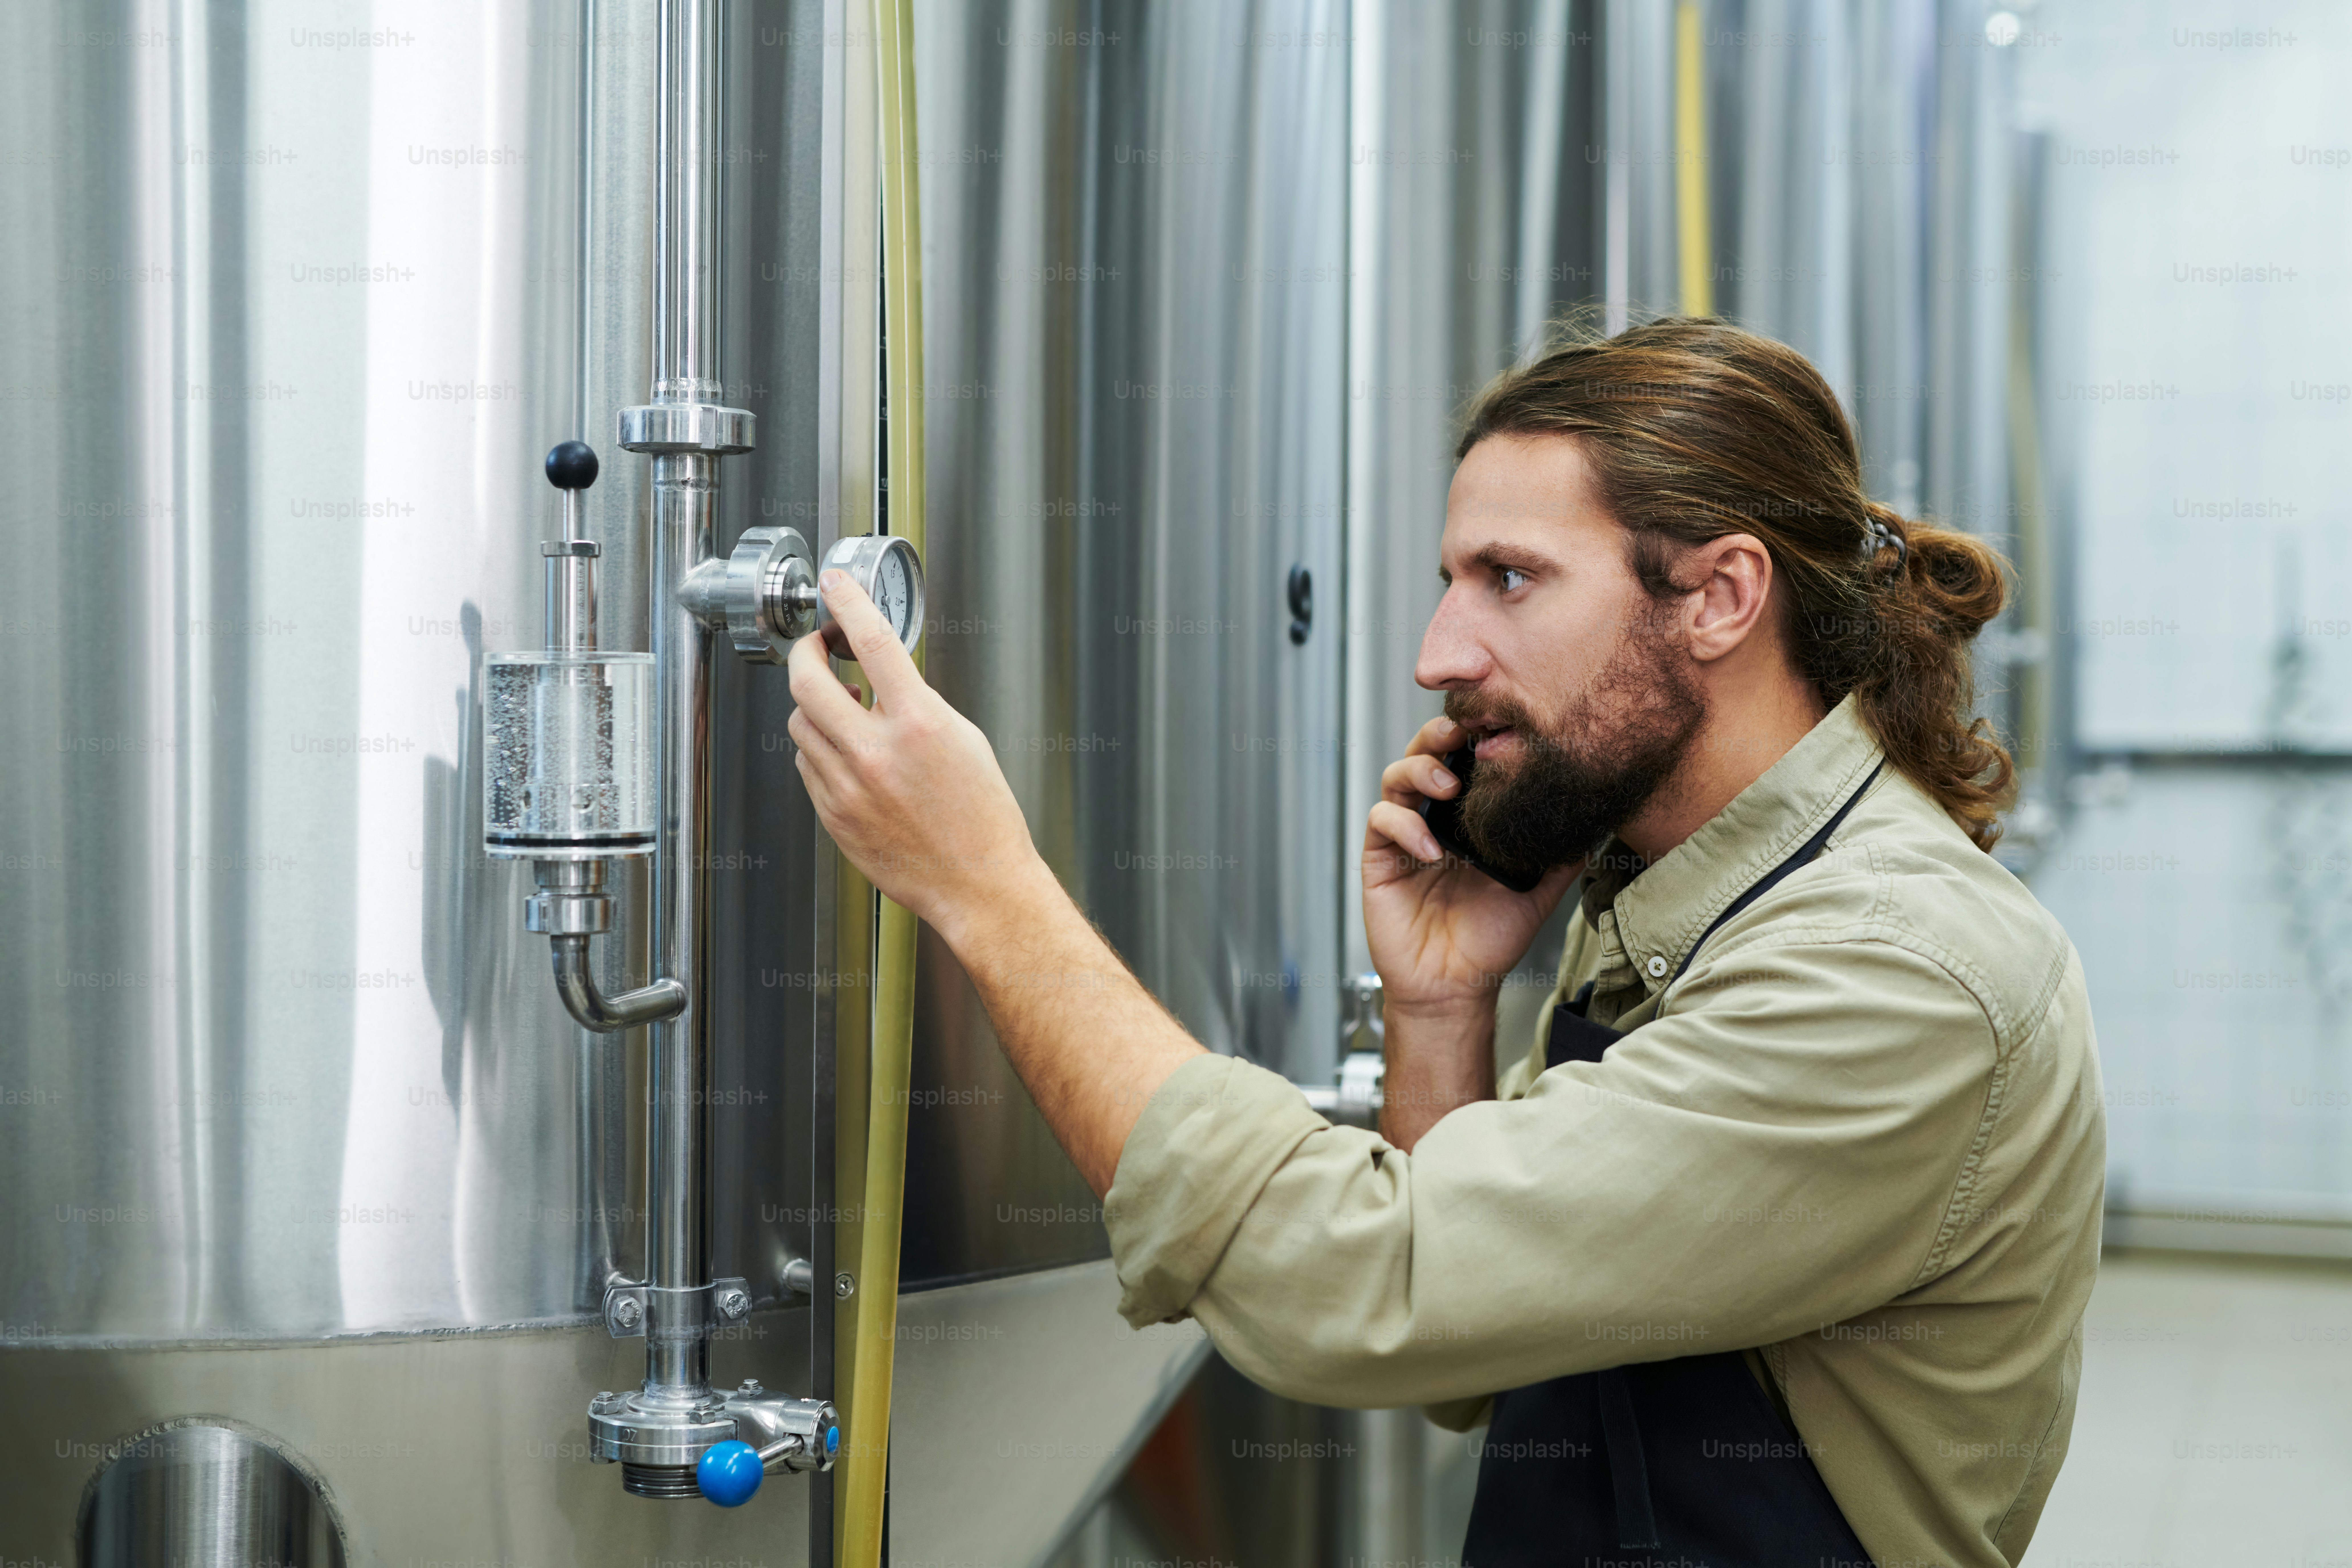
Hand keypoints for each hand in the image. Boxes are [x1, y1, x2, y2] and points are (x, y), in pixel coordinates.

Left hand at [786, 568, 1047, 936]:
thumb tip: (883, 681)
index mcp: (919, 725)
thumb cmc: (982, 818)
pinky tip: (847, 752)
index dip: (848, 603)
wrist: (978, 884)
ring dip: (815, 706)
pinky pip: (807, 765)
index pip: (873, 642)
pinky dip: (820, 748)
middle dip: (807, 652)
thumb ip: (918, 704)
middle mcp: (876, 754)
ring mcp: (848, 788)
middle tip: (818, 646)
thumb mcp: (964, 739)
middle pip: (808, 680)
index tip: (837, 586)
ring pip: (800, 724)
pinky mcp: (834, 816)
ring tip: (844, 708)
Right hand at [1362, 715, 1579, 1018]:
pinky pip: (1382, 821)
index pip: (1463, 761)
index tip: (1495, 727)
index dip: (1472, 739)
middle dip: (1438, 736)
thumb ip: (1561, 856)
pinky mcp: (1380, 858)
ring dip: (1420, 770)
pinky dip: (1405, 825)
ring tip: (1447, 786)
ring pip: (1396, 777)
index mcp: (1466, 819)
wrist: (1456, 984)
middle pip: (1423, 754)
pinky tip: (1431, 850)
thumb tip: (1596, 824)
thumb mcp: (1538, 890)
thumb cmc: (1491, 938)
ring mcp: (1403, 836)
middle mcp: (1432, 819)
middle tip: (1461, 735)